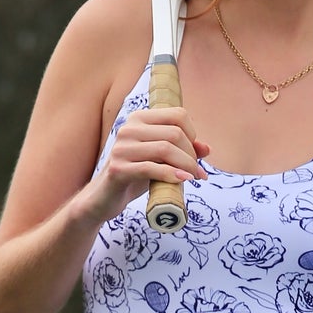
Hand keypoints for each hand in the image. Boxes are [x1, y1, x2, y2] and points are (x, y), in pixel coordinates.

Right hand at [87, 107, 208, 219]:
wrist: (105, 197)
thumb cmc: (135, 175)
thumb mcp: (160, 159)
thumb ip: (183, 150)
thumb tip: (207, 148)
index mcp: (139, 118)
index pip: (178, 115)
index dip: (192, 134)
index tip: (193, 154)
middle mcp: (128, 128)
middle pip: (175, 133)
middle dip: (191, 155)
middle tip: (196, 172)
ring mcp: (121, 148)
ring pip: (166, 149)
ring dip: (186, 166)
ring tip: (192, 178)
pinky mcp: (118, 168)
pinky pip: (152, 168)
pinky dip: (172, 175)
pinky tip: (182, 181)